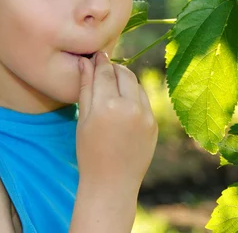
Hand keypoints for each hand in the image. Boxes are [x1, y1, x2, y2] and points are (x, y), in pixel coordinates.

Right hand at [76, 52, 157, 192]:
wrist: (111, 183)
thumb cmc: (89, 153)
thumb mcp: (83, 119)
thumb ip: (86, 88)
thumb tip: (86, 61)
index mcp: (107, 105)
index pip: (105, 72)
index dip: (99, 61)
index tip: (96, 55)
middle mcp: (130, 107)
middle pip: (124, 73)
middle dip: (114, 67)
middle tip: (105, 67)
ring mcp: (145, 115)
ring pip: (136, 85)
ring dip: (126, 80)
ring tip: (113, 83)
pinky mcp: (154, 124)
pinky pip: (144, 100)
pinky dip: (135, 95)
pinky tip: (124, 101)